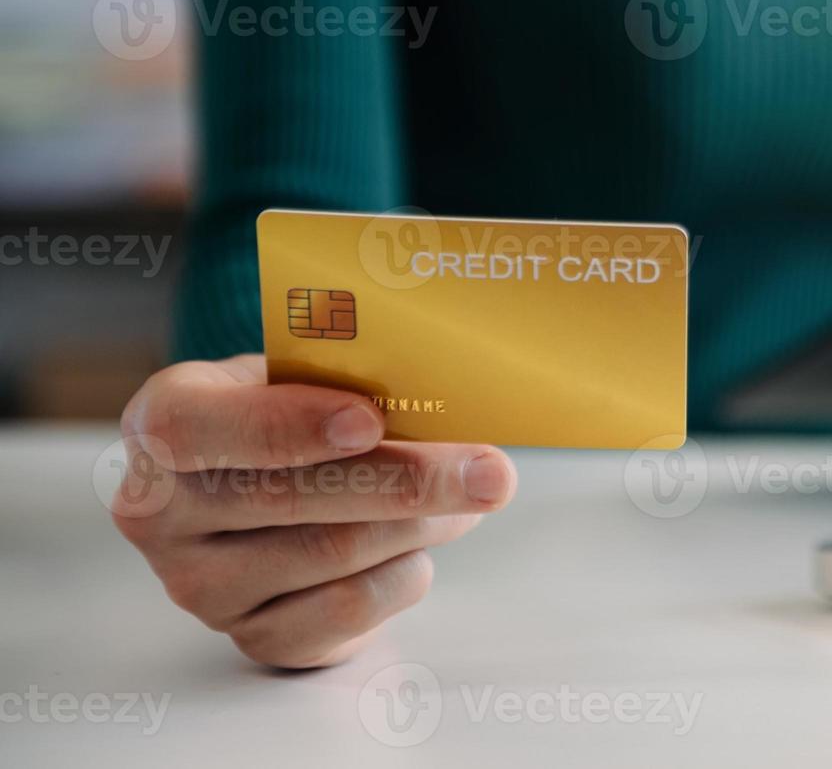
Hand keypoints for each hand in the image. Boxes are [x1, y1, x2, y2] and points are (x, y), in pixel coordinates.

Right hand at [109, 355, 516, 667]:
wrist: (266, 480)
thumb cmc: (290, 411)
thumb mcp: (294, 373)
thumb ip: (340, 377)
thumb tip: (442, 393)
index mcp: (161, 423)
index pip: (197, 428)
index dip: (286, 426)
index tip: (369, 421)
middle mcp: (162, 512)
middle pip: (292, 499)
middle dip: (409, 481)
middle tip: (490, 471)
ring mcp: (200, 585)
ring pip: (334, 553)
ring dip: (424, 522)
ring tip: (469, 494)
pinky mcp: (253, 636)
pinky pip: (349, 608)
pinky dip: (406, 572)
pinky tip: (421, 545)